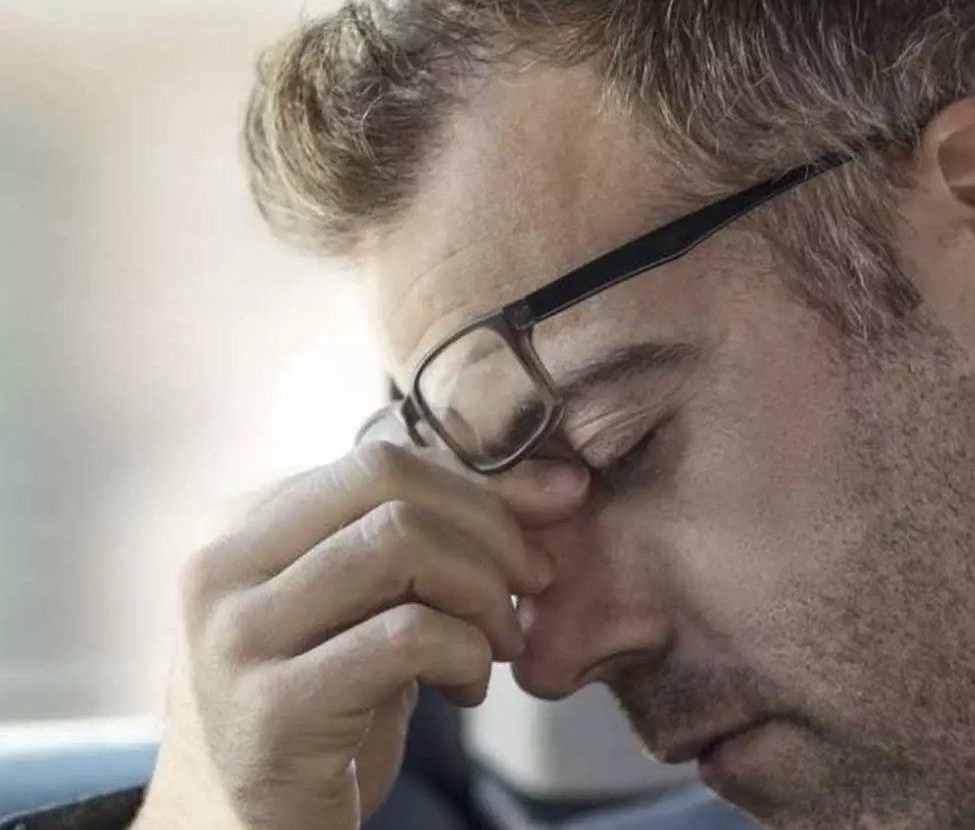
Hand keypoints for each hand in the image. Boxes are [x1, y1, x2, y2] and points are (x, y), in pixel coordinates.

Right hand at [132, 440, 588, 829]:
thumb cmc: (323, 710)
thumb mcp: (370, 607)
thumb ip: (436, 537)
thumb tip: (560, 484)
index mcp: (237, 527)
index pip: (381, 460)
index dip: (483, 483)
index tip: (551, 516)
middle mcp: (218, 567)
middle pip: (388, 482)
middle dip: (489, 525)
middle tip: (531, 583)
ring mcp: (235, 636)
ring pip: (401, 543)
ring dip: (482, 590)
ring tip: (497, 642)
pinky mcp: (272, 708)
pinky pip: (408, 634)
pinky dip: (467, 651)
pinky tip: (468, 686)